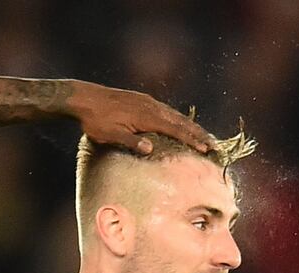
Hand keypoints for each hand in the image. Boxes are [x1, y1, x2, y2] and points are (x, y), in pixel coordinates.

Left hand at [67, 80, 211, 154]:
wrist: (84, 98)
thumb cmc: (95, 120)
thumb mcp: (111, 134)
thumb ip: (130, 142)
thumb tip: (150, 149)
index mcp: (147, 116)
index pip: (176, 129)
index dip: (192, 139)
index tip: (206, 149)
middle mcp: (151, 107)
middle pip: (180, 121)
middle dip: (198, 133)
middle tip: (214, 145)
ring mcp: (147, 102)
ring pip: (174, 114)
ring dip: (190, 126)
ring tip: (202, 136)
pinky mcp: (141, 100)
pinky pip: (165, 110)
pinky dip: (177, 119)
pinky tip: (178, 123)